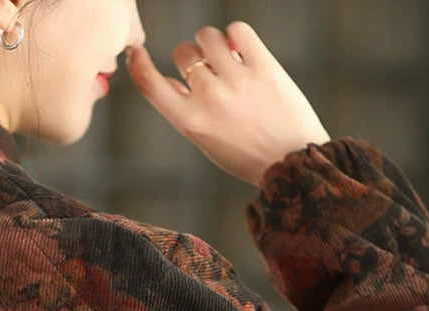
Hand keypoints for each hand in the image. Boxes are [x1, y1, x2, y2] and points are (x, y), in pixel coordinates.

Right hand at [126, 22, 330, 186]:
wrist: (292, 162)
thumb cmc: (246, 155)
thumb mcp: (206, 141)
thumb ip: (184, 112)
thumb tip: (167, 82)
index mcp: (190, 122)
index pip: (150, 84)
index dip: (138, 63)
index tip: (136, 52)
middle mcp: (210, 99)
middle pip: (184, 52)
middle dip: (192, 56)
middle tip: (209, 70)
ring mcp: (237, 81)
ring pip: (208, 36)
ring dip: (213, 42)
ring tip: (227, 58)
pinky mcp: (263, 67)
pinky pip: (237, 30)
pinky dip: (235, 35)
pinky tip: (241, 49)